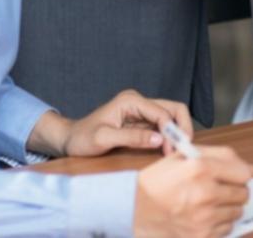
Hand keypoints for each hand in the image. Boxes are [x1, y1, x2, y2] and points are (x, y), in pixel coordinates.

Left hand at [28, 89, 191, 157]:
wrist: (70, 139)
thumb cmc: (82, 138)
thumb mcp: (104, 139)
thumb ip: (132, 137)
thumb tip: (159, 139)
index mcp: (130, 100)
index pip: (162, 112)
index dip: (172, 131)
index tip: (173, 151)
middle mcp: (138, 102)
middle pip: (173, 108)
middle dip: (181, 128)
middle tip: (182, 150)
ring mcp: (141, 111)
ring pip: (170, 117)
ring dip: (177, 133)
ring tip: (174, 153)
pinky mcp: (141, 121)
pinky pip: (162, 126)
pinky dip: (169, 137)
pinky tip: (167, 150)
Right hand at [134, 146, 252, 237]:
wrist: (134, 209)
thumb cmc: (158, 182)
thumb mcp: (182, 156)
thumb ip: (217, 155)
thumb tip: (248, 168)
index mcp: (201, 168)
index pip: (244, 173)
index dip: (242, 173)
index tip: (238, 175)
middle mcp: (205, 193)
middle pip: (243, 193)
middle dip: (235, 190)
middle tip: (219, 189)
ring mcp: (204, 218)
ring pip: (237, 212)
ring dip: (227, 207)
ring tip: (209, 203)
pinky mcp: (202, 236)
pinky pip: (227, 229)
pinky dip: (220, 223)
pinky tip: (204, 216)